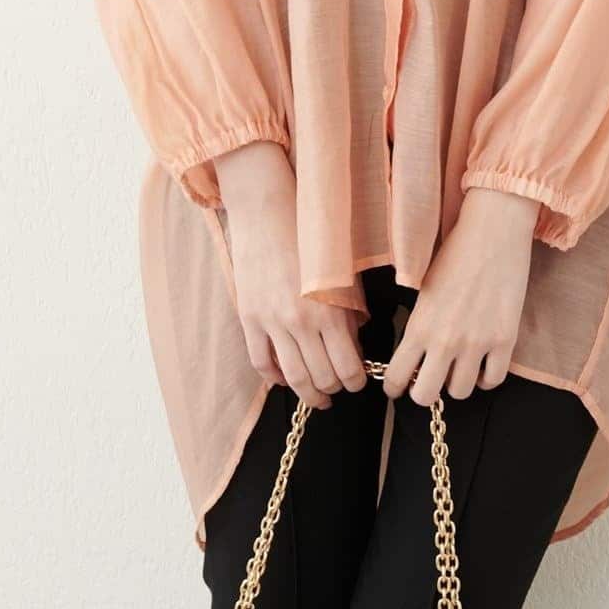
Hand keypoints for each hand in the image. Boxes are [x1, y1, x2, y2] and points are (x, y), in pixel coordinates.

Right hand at [216, 142, 367, 410]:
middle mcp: (300, 324)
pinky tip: (283, 378)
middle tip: (338, 391)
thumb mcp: (344, 273)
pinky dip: (273, 376)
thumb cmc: (312, 238)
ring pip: (292, 377)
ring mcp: (271, 323)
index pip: (348, 368)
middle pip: (321, 378)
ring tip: (317, 396)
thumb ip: (351, 311)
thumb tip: (354, 341)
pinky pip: (260, 361)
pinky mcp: (249, 318)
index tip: (359, 382)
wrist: (268, 212)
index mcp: (330, 313)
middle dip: (334, 390)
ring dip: (308, 393)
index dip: (356, 381)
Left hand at [381, 188, 539, 407]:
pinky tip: (483, 363)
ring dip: (457, 382)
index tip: (398, 386)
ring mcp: (477, 342)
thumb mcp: (424, 288)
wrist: (493, 231)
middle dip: (424, 391)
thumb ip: (419, 324)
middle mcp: (445, 341)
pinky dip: (486, 377)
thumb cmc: (455, 251)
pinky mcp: (506, 340)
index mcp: (419, 326)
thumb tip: (416, 352)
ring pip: (461, 392)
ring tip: (459, 366)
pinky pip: (494, 380)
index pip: (397, 377)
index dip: (395, 387)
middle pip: (426, 396)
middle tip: (430, 378)